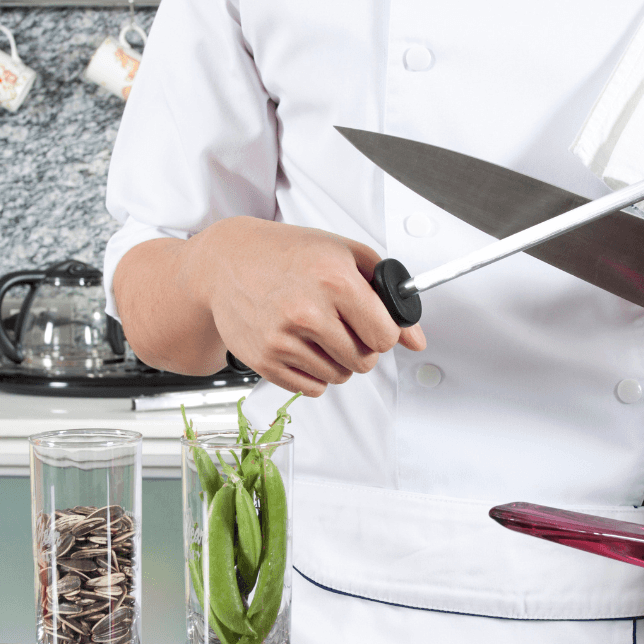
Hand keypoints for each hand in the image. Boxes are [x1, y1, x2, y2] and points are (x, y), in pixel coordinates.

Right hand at [194, 216, 425, 396]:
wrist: (227, 262)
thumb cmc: (288, 254)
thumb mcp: (344, 255)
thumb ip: (387, 295)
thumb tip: (416, 340)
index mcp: (334, 280)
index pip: (385, 336)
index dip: (384, 332)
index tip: (372, 323)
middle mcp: (307, 312)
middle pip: (364, 362)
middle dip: (361, 347)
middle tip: (342, 325)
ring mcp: (283, 339)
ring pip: (339, 377)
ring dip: (337, 361)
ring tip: (318, 332)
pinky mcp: (264, 361)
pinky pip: (311, 389)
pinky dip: (313, 374)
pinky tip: (302, 346)